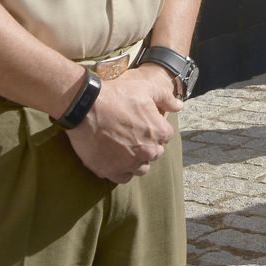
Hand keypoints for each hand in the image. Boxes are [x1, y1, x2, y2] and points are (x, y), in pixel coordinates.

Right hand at [64, 68, 179, 184]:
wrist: (86, 107)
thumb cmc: (117, 96)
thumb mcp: (146, 88)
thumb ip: (166, 98)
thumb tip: (179, 106)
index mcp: (159, 133)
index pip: (166, 136)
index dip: (155, 128)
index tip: (144, 123)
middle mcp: (148, 152)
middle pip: (154, 153)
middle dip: (148, 145)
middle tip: (133, 134)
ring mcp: (129, 164)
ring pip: (141, 168)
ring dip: (136, 160)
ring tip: (125, 148)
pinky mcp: (110, 171)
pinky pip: (123, 177)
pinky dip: (121, 170)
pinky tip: (114, 159)